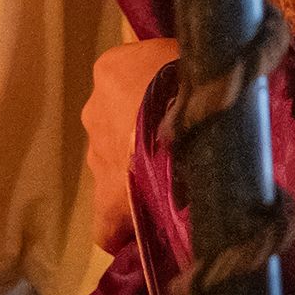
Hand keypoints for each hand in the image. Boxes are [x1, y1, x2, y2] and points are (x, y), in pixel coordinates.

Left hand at [81, 36, 179, 250]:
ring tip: (177, 190)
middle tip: (179, 156)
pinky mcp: (106, 201)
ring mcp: (97, 156)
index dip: (150, 108)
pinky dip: (125, 228)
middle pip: (117, 131)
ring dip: (138, 179)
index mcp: (112, 71)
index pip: (125, 90)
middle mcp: (95, 111)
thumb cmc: (199, 79)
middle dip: (142, 145)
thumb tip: (199, 83)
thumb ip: (182, 73)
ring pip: (115, 171)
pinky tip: (150, 233)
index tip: (175, 121)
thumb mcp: (192, 61)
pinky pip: (109, 222)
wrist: (196, 120)